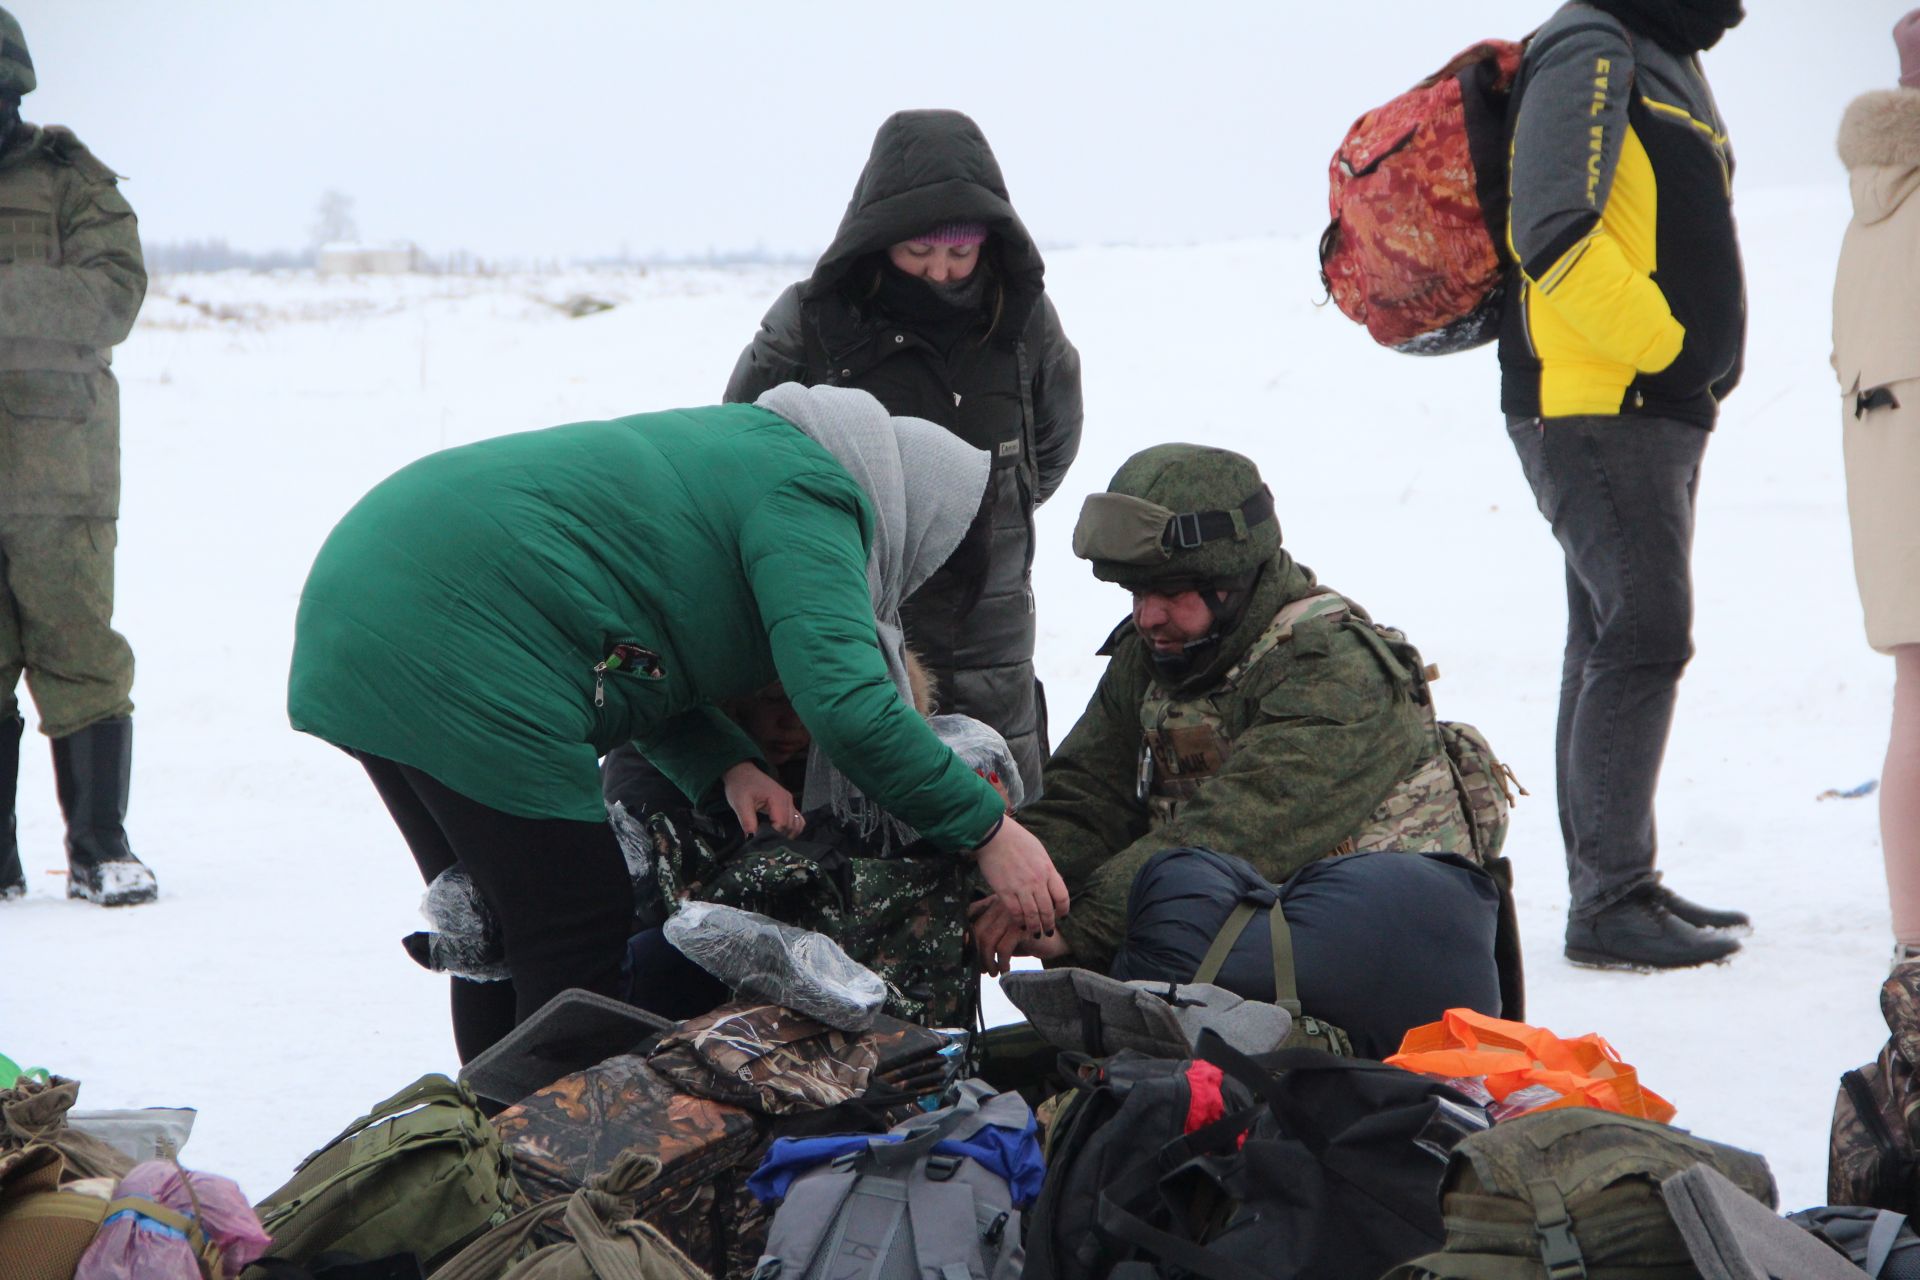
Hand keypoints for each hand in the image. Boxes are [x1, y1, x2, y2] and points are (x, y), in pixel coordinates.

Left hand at [721, 761, 803, 838]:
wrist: (742, 772)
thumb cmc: (740, 786)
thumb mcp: (739, 803)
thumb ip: (747, 821)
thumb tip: (752, 839)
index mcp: (777, 798)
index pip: (782, 824)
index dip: (773, 835)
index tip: (762, 840)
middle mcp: (787, 800)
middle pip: (790, 825)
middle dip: (779, 836)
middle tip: (765, 841)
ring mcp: (789, 802)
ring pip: (796, 824)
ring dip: (787, 833)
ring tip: (772, 838)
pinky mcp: (788, 804)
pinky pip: (797, 819)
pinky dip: (792, 828)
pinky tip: (781, 833)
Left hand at [968, 895, 1069, 975]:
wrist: (1059, 937)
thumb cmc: (1029, 937)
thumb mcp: (1006, 935)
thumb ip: (989, 935)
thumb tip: (967, 948)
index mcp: (996, 902)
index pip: (972, 912)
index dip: (964, 932)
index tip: (965, 950)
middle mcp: (1002, 905)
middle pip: (978, 929)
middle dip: (977, 953)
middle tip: (982, 969)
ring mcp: (1013, 915)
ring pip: (988, 940)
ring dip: (987, 961)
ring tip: (993, 972)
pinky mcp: (1023, 928)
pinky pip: (1003, 948)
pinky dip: (1001, 963)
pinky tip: (1005, 970)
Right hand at [973, 816, 1068, 938]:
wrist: (994, 834)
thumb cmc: (1016, 839)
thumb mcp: (1039, 851)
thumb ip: (1045, 868)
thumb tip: (1050, 881)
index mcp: (1048, 869)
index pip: (1062, 896)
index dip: (1063, 910)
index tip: (1061, 915)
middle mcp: (1037, 881)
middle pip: (1048, 910)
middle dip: (1049, 924)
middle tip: (1048, 931)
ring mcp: (1021, 887)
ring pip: (1032, 915)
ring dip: (1035, 927)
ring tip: (1035, 933)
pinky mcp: (1005, 891)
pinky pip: (1015, 912)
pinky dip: (1019, 922)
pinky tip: (1020, 925)